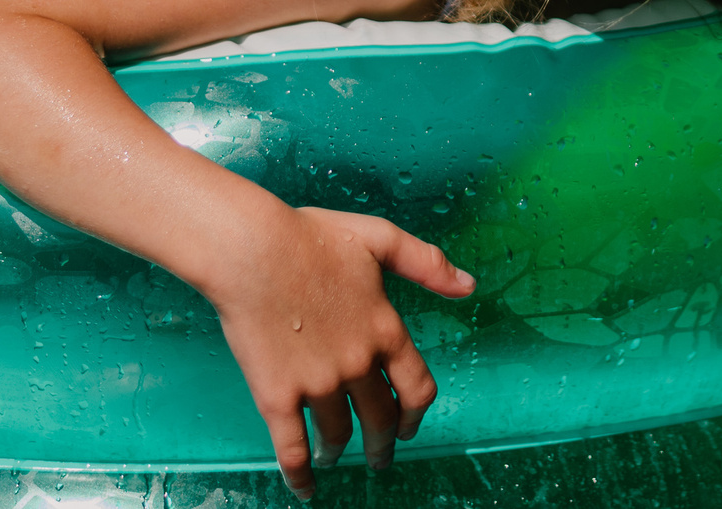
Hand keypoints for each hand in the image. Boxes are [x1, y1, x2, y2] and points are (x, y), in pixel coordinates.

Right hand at [204, 203, 474, 499]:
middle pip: (380, 420)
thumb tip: (469, 285)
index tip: (409, 427)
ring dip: (340, 451)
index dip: (415, 414)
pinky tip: (304, 488)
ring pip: (338, 434)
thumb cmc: (311, 238)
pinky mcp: (277, 396)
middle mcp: (358, 364)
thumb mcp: (380, 238)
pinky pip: (292, 449)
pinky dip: (300, 475)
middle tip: (379, 457)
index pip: (417, 388)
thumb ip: (427, 263)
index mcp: (385, 330)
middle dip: (382, 444)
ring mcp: (318, 384)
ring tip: (335, 456)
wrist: (252, 250)